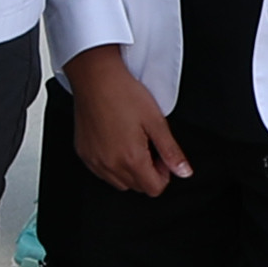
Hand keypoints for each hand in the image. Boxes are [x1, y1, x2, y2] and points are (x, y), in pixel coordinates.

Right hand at [65, 44, 188, 197]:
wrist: (94, 77)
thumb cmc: (123, 93)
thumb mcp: (156, 121)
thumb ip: (171, 151)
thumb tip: (184, 172)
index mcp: (130, 158)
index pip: (154, 189)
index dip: (164, 173)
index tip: (161, 155)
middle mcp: (109, 164)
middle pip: (137, 186)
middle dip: (147, 171)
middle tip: (147, 145)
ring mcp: (93, 160)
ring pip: (119, 182)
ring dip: (129, 170)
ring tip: (131, 143)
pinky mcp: (83, 152)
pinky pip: (101, 171)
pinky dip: (111, 164)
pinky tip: (115, 142)